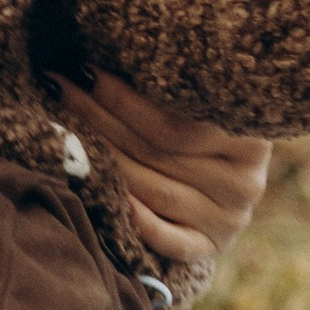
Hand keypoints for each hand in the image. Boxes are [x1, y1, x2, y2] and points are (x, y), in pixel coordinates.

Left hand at [54, 66, 270, 275]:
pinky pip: (171, 241)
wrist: (222, 176)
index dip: (122, 97)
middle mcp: (245, 181)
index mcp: (250, 134)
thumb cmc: (197, 121)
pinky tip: (110, 197)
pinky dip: (140, 222)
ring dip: (102, 158)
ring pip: (153, 189)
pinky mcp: (212, 247)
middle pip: (156, 151)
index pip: (173, 120)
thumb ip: (173, 85)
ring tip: (63, 129)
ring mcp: (231, 218)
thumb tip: (100, 62)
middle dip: (99, 117)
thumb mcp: (199, 101)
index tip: (84, 71)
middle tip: (59, 89)